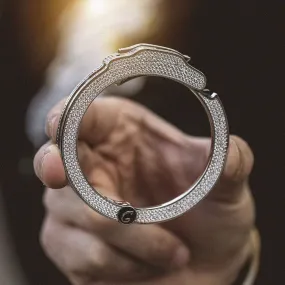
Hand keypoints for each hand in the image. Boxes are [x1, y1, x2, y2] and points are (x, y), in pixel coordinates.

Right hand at [34, 97, 254, 284]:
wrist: (204, 260)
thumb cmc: (210, 213)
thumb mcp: (225, 188)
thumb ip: (230, 165)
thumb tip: (232, 148)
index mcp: (121, 135)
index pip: (83, 115)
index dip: (66, 115)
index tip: (59, 123)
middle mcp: (92, 167)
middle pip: (54, 159)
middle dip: (54, 165)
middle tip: (57, 172)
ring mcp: (76, 208)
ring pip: (75, 214)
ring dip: (131, 238)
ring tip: (175, 251)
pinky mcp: (72, 246)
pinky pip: (82, 255)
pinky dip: (121, 263)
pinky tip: (149, 264)